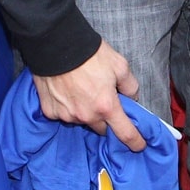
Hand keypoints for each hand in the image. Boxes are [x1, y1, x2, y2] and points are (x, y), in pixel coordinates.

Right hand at [32, 40, 146, 150]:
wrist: (55, 45)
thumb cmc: (89, 54)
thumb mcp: (120, 65)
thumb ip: (130, 86)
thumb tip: (132, 98)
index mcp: (106, 106)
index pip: (125, 133)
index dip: (135, 141)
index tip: (139, 145)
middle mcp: (86, 115)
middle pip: (102, 129)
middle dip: (106, 119)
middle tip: (104, 101)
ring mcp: (66, 115)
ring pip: (82, 121)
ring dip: (86, 112)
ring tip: (83, 90)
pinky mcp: (50, 111)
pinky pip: (63, 114)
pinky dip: (67, 106)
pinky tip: (67, 91)